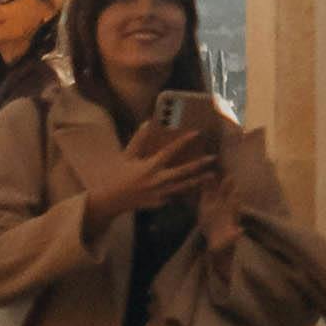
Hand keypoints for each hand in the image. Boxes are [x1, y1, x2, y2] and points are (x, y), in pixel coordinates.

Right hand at [102, 118, 221, 210]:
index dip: (184, 141)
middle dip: (199, 165)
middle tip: (213, 158)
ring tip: (212, 176)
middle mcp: (157, 180)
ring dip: (199, 181)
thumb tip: (147, 123)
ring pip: (184, 187)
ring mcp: (160, 193)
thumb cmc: (119, 175)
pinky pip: (176, 195)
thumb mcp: (128, 156)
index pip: (170, 151)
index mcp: (150, 167)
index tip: (197, 133)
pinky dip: (186, 191)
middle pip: (184, 172)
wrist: (112, 200)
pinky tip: (197, 187)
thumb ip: (139, 140)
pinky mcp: (160, 203)